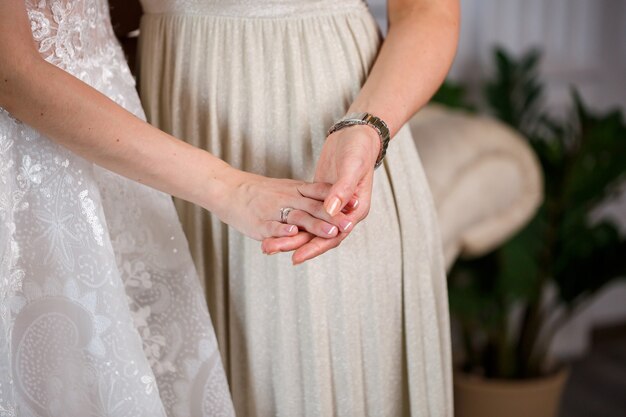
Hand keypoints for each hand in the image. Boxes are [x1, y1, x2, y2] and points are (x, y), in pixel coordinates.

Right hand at [213, 167, 354, 242]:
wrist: (227, 188)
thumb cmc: (259, 192)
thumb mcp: (286, 188)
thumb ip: (306, 195)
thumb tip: (331, 203)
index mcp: (296, 189)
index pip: (321, 192)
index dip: (339, 198)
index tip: (358, 202)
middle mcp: (288, 198)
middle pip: (314, 207)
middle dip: (334, 217)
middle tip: (351, 223)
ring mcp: (274, 210)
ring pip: (298, 217)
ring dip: (315, 225)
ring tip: (331, 232)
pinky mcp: (260, 222)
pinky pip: (273, 226)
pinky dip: (283, 230)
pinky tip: (293, 233)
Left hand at [261, 124, 380, 262]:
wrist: (356, 135)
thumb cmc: (359, 150)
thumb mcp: (352, 168)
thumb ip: (342, 190)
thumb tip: (330, 211)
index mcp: (355, 210)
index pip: (334, 236)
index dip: (315, 246)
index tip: (296, 255)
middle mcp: (344, 212)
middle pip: (318, 236)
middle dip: (296, 245)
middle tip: (272, 250)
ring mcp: (331, 206)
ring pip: (310, 227)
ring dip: (290, 237)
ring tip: (268, 244)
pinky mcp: (319, 197)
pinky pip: (304, 214)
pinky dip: (291, 222)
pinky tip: (274, 227)